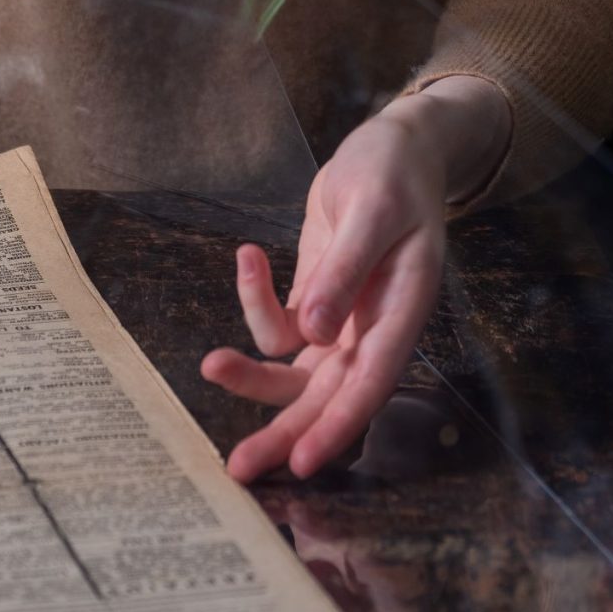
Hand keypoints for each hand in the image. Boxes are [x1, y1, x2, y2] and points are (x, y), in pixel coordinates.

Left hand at [199, 107, 451, 481]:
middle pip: (327, 395)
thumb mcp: (371, 209)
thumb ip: (347, 269)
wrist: (390, 145)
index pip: (371, 382)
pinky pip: (279, 324)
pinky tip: (248, 256)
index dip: (338, 425)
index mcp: (402, 310)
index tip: (302, 462)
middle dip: (284, 432)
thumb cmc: (392, 172)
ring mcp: (341, 318)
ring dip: (252, 375)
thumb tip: (315, 332)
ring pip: (295, 372)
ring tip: (210, 364)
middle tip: (238, 466)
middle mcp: (372, 326)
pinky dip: (254, 299)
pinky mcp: (315, 300)